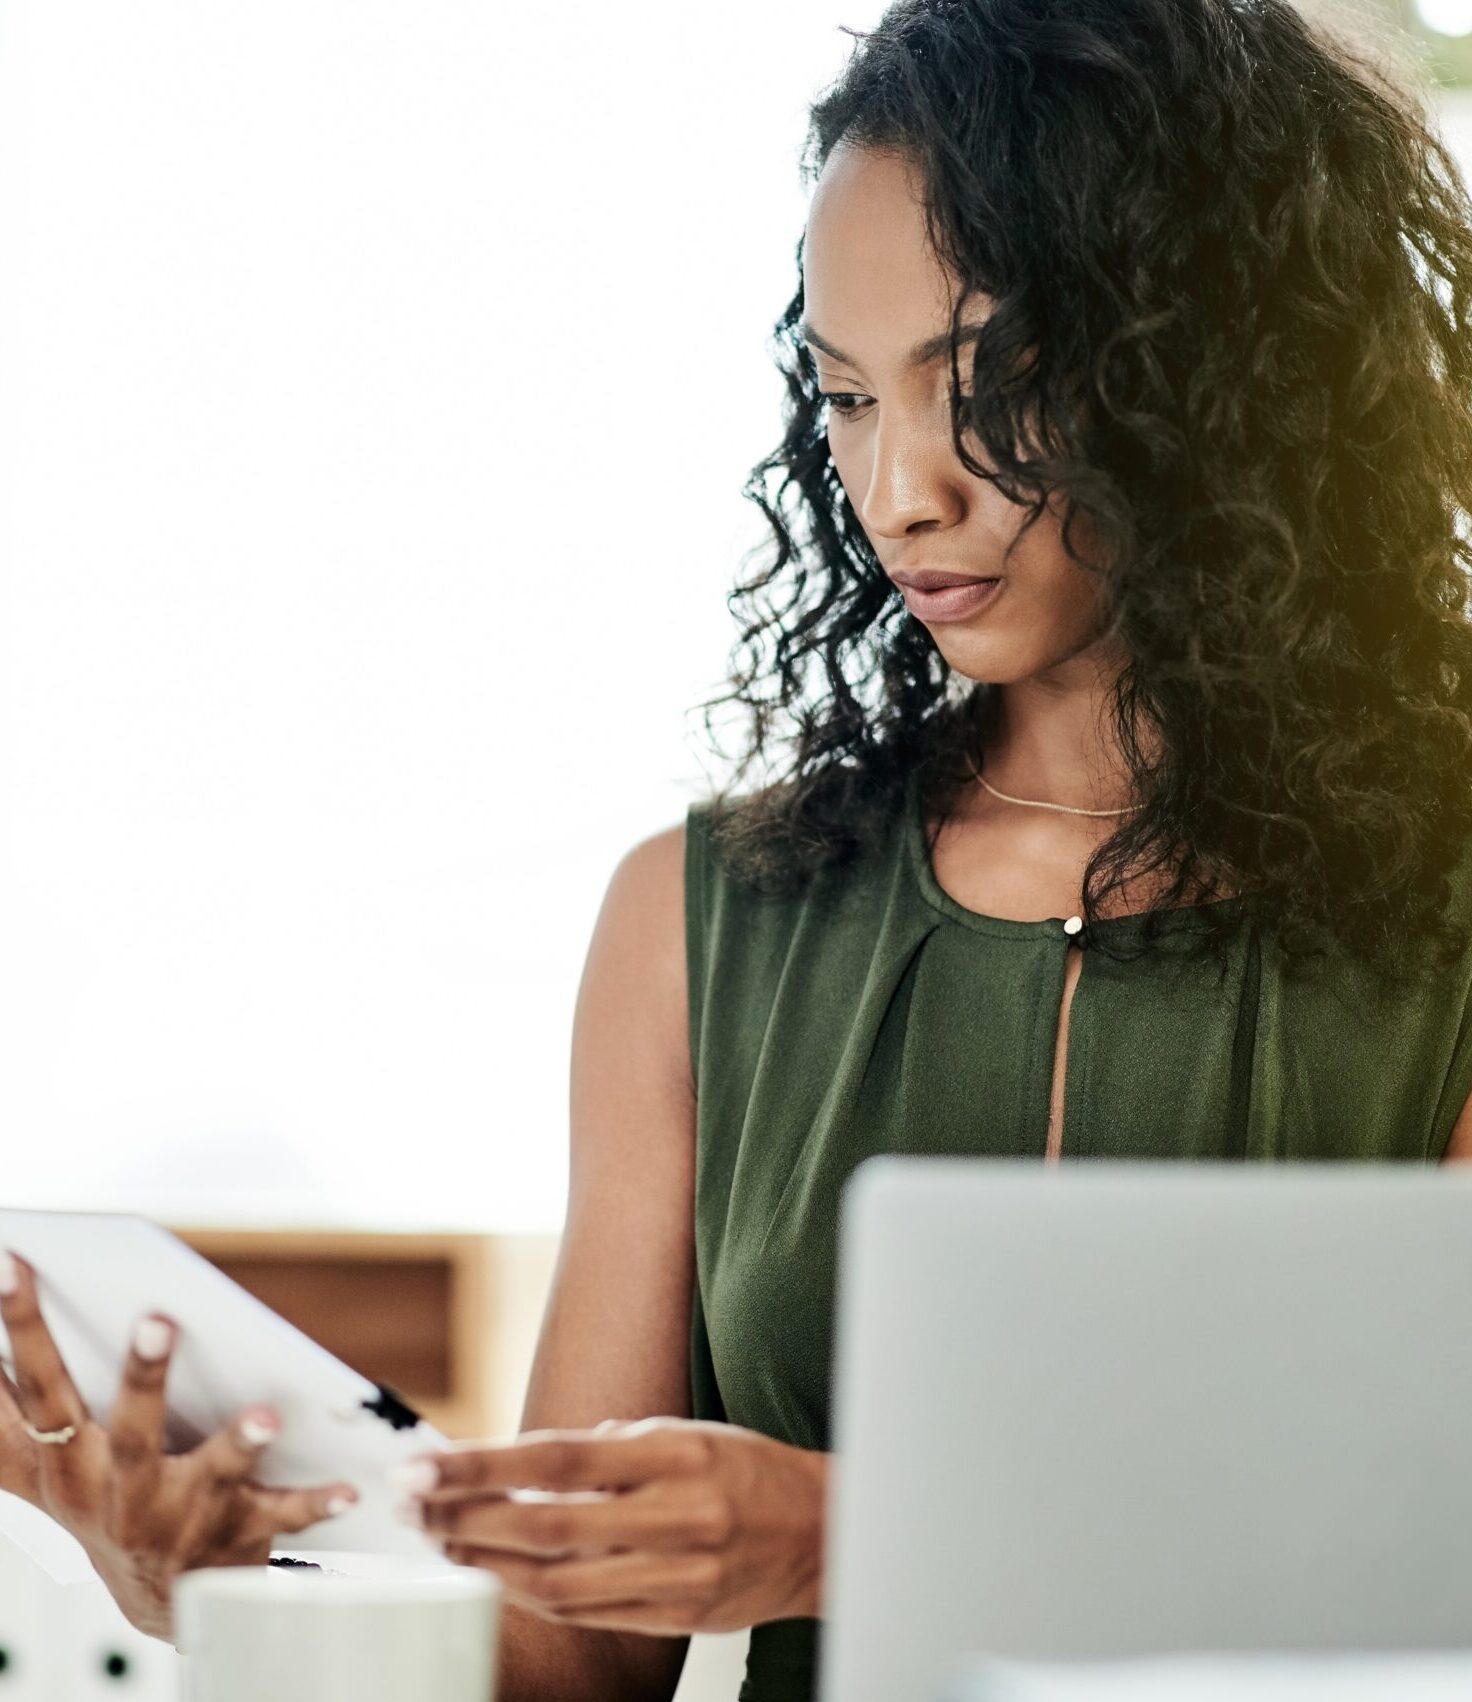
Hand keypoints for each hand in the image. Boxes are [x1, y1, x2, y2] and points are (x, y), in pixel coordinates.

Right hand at [0, 1248, 359, 1641]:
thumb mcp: (40, 1461)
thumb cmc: (97, 1499)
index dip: (23, 1326)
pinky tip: (350, 1487)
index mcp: (68, 1462)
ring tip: (265, 1415)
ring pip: (209, 1473)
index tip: (17, 1263)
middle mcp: (120, 1490)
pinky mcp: (235, 1533)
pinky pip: (282, 1514)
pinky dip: (317, 1502)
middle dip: (142, 1377)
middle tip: (157, 1318)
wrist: (158, 1595)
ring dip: (236, 1444)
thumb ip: (7, 1406)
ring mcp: (180, 1515)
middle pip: (127, 1427)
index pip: (39, 1386)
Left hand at [389, 1415, 829, 1636]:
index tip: (425, 1462)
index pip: (558, 1461)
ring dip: (486, 1562)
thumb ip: (611, 1446)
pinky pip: (586, 1613)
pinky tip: (497, 1573)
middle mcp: (676, 1517)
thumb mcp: (686, 1431)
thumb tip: (527, 1460)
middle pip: (546, 1527)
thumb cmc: (747, 1470)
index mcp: (675, 1454)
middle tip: (412, 1503)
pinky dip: (532, 1594)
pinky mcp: (675, 1618)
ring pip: (557, 1581)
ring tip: (439, 1538)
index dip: (482, 1465)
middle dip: (465, 1515)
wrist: (820, 1533)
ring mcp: (676, 1576)